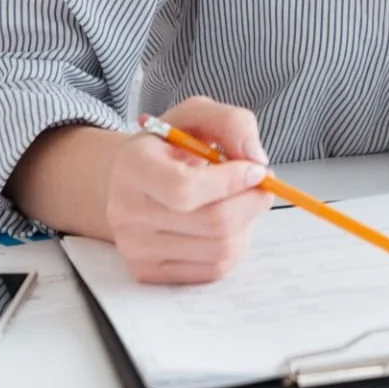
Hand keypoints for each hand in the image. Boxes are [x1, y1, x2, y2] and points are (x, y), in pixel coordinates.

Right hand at [101, 96, 271, 283]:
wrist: (131, 181)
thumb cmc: (168, 147)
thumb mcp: (197, 115)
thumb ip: (232, 123)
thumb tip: (256, 160)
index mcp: (133, 166)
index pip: (185, 188)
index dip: (231, 182)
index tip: (256, 169)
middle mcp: (126, 212)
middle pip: (212, 223)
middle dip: (251, 202)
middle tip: (262, 186)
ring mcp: (135, 248)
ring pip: (220, 250)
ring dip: (247, 225)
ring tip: (240, 202)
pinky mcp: (149, 272)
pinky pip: (213, 270)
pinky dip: (234, 246)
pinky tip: (228, 225)